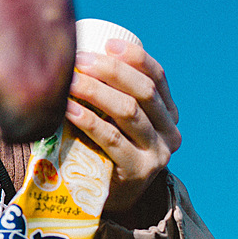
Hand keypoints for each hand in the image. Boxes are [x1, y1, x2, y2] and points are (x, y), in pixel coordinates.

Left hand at [65, 37, 180, 213]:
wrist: (107, 195)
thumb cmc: (103, 144)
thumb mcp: (114, 117)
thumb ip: (109, 89)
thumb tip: (76, 45)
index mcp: (167, 113)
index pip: (158, 77)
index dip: (135, 57)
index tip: (107, 43)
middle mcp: (169, 132)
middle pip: (143, 91)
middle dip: (110, 70)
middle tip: (78, 60)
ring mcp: (156, 154)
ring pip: (128, 112)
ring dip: (95, 91)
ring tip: (68, 80)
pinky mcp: (137, 172)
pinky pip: (111, 138)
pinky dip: (87, 119)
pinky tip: (67, 108)